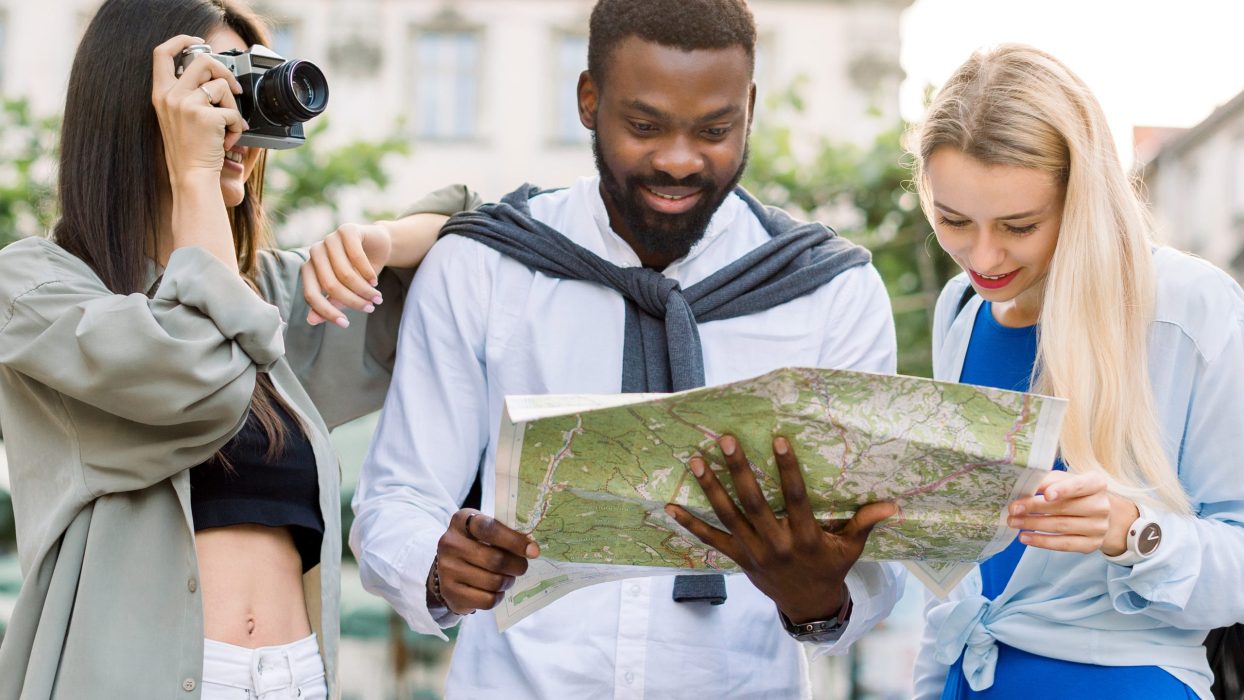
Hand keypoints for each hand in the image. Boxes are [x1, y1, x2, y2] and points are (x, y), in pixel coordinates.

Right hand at [151, 35, 247, 185]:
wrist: (191, 176)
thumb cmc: (189, 151)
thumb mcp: (178, 117)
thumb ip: (187, 94)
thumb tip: (213, 77)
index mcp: (161, 94)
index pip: (162, 53)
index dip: (181, 40)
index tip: (198, 42)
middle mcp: (170, 96)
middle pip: (202, 61)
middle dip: (224, 71)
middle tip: (234, 90)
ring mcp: (187, 104)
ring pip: (222, 86)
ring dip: (233, 107)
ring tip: (228, 128)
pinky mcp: (205, 116)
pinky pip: (233, 112)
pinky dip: (237, 127)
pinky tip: (228, 141)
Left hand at [301, 223, 392, 327]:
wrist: (377, 246)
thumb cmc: (358, 271)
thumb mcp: (345, 290)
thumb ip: (330, 303)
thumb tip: (311, 320)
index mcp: (308, 268)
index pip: (311, 295)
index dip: (326, 312)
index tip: (345, 324)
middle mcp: (315, 252)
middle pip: (330, 285)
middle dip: (352, 301)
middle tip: (370, 308)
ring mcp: (329, 239)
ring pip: (344, 273)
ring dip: (363, 289)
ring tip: (377, 297)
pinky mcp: (346, 230)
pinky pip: (356, 257)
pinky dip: (367, 273)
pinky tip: (375, 281)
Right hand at [427, 509, 540, 614]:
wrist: (448, 569)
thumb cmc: (475, 545)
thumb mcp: (484, 531)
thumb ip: (504, 533)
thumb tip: (532, 549)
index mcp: (461, 521)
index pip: (489, 528)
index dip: (514, 540)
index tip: (533, 551)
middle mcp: (449, 543)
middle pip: (495, 559)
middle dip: (516, 566)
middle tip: (522, 567)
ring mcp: (447, 569)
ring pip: (493, 581)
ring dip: (507, 581)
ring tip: (507, 578)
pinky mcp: (450, 592)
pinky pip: (487, 600)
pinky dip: (498, 597)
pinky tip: (496, 591)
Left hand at [664, 434, 895, 623]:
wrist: (807, 606)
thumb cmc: (831, 568)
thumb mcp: (851, 548)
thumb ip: (865, 522)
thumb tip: (892, 505)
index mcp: (806, 538)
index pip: (795, 498)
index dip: (788, 469)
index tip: (778, 440)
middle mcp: (776, 544)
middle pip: (754, 503)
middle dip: (739, 470)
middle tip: (726, 441)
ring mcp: (753, 552)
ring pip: (728, 516)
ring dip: (710, 488)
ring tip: (696, 460)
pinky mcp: (738, 559)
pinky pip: (710, 540)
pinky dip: (690, 524)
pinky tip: (670, 506)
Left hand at [1007, 470, 1136, 554]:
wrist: (1096, 514)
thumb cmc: (1074, 493)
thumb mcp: (1064, 480)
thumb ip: (1048, 480)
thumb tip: (1027, 484)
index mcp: (1096, 484)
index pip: (1080, 485)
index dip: (1063, 489)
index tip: (1046, 494)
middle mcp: (1101, 506)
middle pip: (1064, 507)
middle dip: (1035, 508)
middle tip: (1013, 509)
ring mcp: (1099, 527)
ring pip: (1061, 526)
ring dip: (1033, 524)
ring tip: (1013, 522)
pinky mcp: (1092, 544)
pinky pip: (1064, 544)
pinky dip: (1042, 541)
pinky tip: (1025, 537)